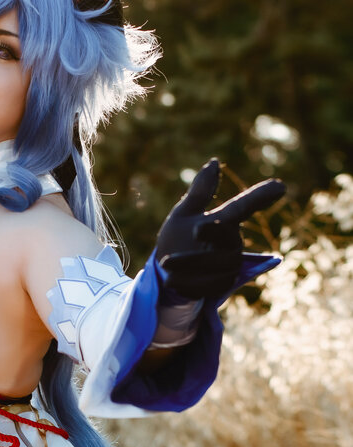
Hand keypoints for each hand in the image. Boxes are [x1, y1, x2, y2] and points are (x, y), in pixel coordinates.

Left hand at [155, 160, 285, 298]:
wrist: (166, 274)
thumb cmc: (178, 239)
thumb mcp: (184, 214)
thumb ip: (200, 192)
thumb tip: (214, 161)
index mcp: (225, 220)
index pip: (245, 206)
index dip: (261, 196)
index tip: (280, 187)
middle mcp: (232, 242)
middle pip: (227, 233)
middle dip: (210, 231)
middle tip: (194, 230)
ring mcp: (230, 265)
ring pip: (217, 263)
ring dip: (189, 263)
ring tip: (165, 264)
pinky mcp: (223, 285)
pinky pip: (209, 284)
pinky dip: (189, 283)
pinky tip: (172, 280)